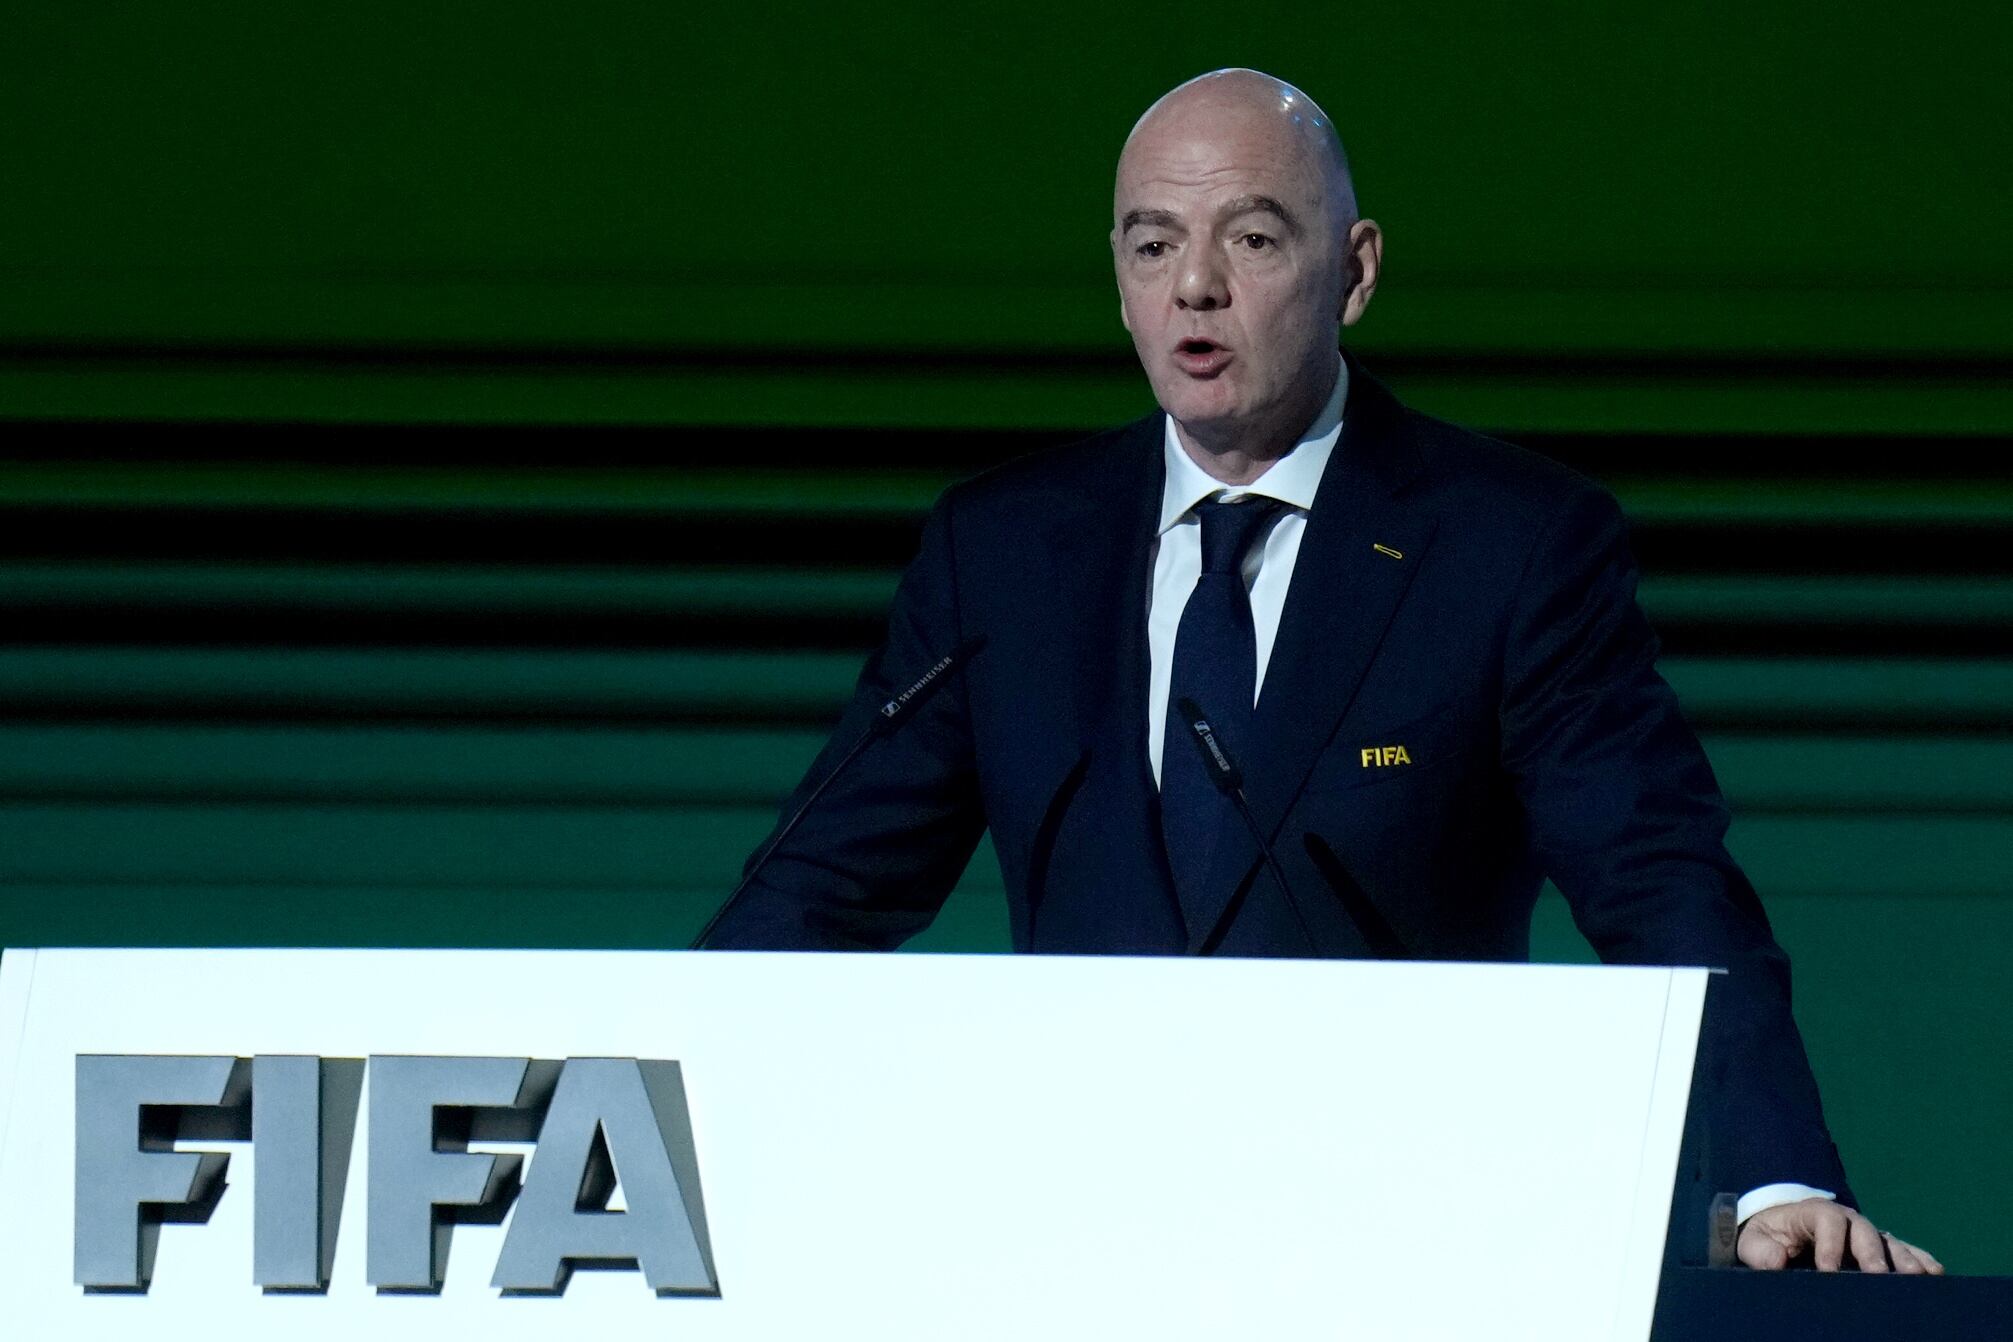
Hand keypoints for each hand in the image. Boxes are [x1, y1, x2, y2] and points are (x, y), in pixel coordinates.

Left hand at [1738, 1197, 1943, 1272]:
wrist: (1781, 1233)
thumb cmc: (1767, 1236)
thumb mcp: (1753, 1241)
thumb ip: (1760, 1250)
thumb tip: (1777, 1262)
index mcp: (1814, 1211)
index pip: (1827, 1220)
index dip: (1830, 1244)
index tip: (1828, 1272)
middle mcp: (1847, 1219)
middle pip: (1864, 1231)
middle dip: (1872, 1253)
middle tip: (1879, 1277)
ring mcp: (1867, 1234)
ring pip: (1889, 1242)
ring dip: (1904, 1258)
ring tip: (1918, 1276)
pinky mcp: (1881, 1250)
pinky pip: (1904, 1252)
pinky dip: (1920, 1260)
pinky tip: (1934, 1274)